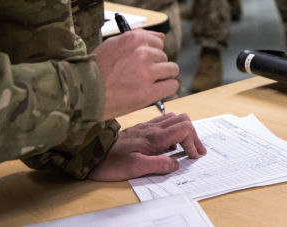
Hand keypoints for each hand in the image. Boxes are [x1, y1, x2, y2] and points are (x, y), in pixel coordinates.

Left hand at [87, 113, 206, 180]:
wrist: (90, 152)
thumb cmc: (111, 162)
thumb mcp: (134, 168)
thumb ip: (158, 165)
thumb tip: (176, 164)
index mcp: (154, 137)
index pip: (185, 129)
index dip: (193, 142)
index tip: (193, 156)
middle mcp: (153, 128)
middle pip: (184, 120)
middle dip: (194, 135)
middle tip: (196, 151)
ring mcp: (147, 126)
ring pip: (174, 118)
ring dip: (185, 131)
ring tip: (186, 146)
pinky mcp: (140, 128)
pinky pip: (163, 121)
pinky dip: (173, 129)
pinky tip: (168, 143)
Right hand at [93, 30, 178, 118]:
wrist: (80, 92)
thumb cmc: (95, 69)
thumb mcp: (113, 45)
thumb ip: (138, 38)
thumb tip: (163, 36)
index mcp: (134, 38)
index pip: (159, 42)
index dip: (151, 53)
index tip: (141, 62)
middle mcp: (143, 52)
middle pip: (164, 56)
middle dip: (155, 65)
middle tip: (139, 76)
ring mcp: (146, 72)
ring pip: (171, 70)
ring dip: (162, 77)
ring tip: (147, 84)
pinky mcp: (148, 92)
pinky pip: (171, 86)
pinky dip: (165, 89)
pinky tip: (153, 92)